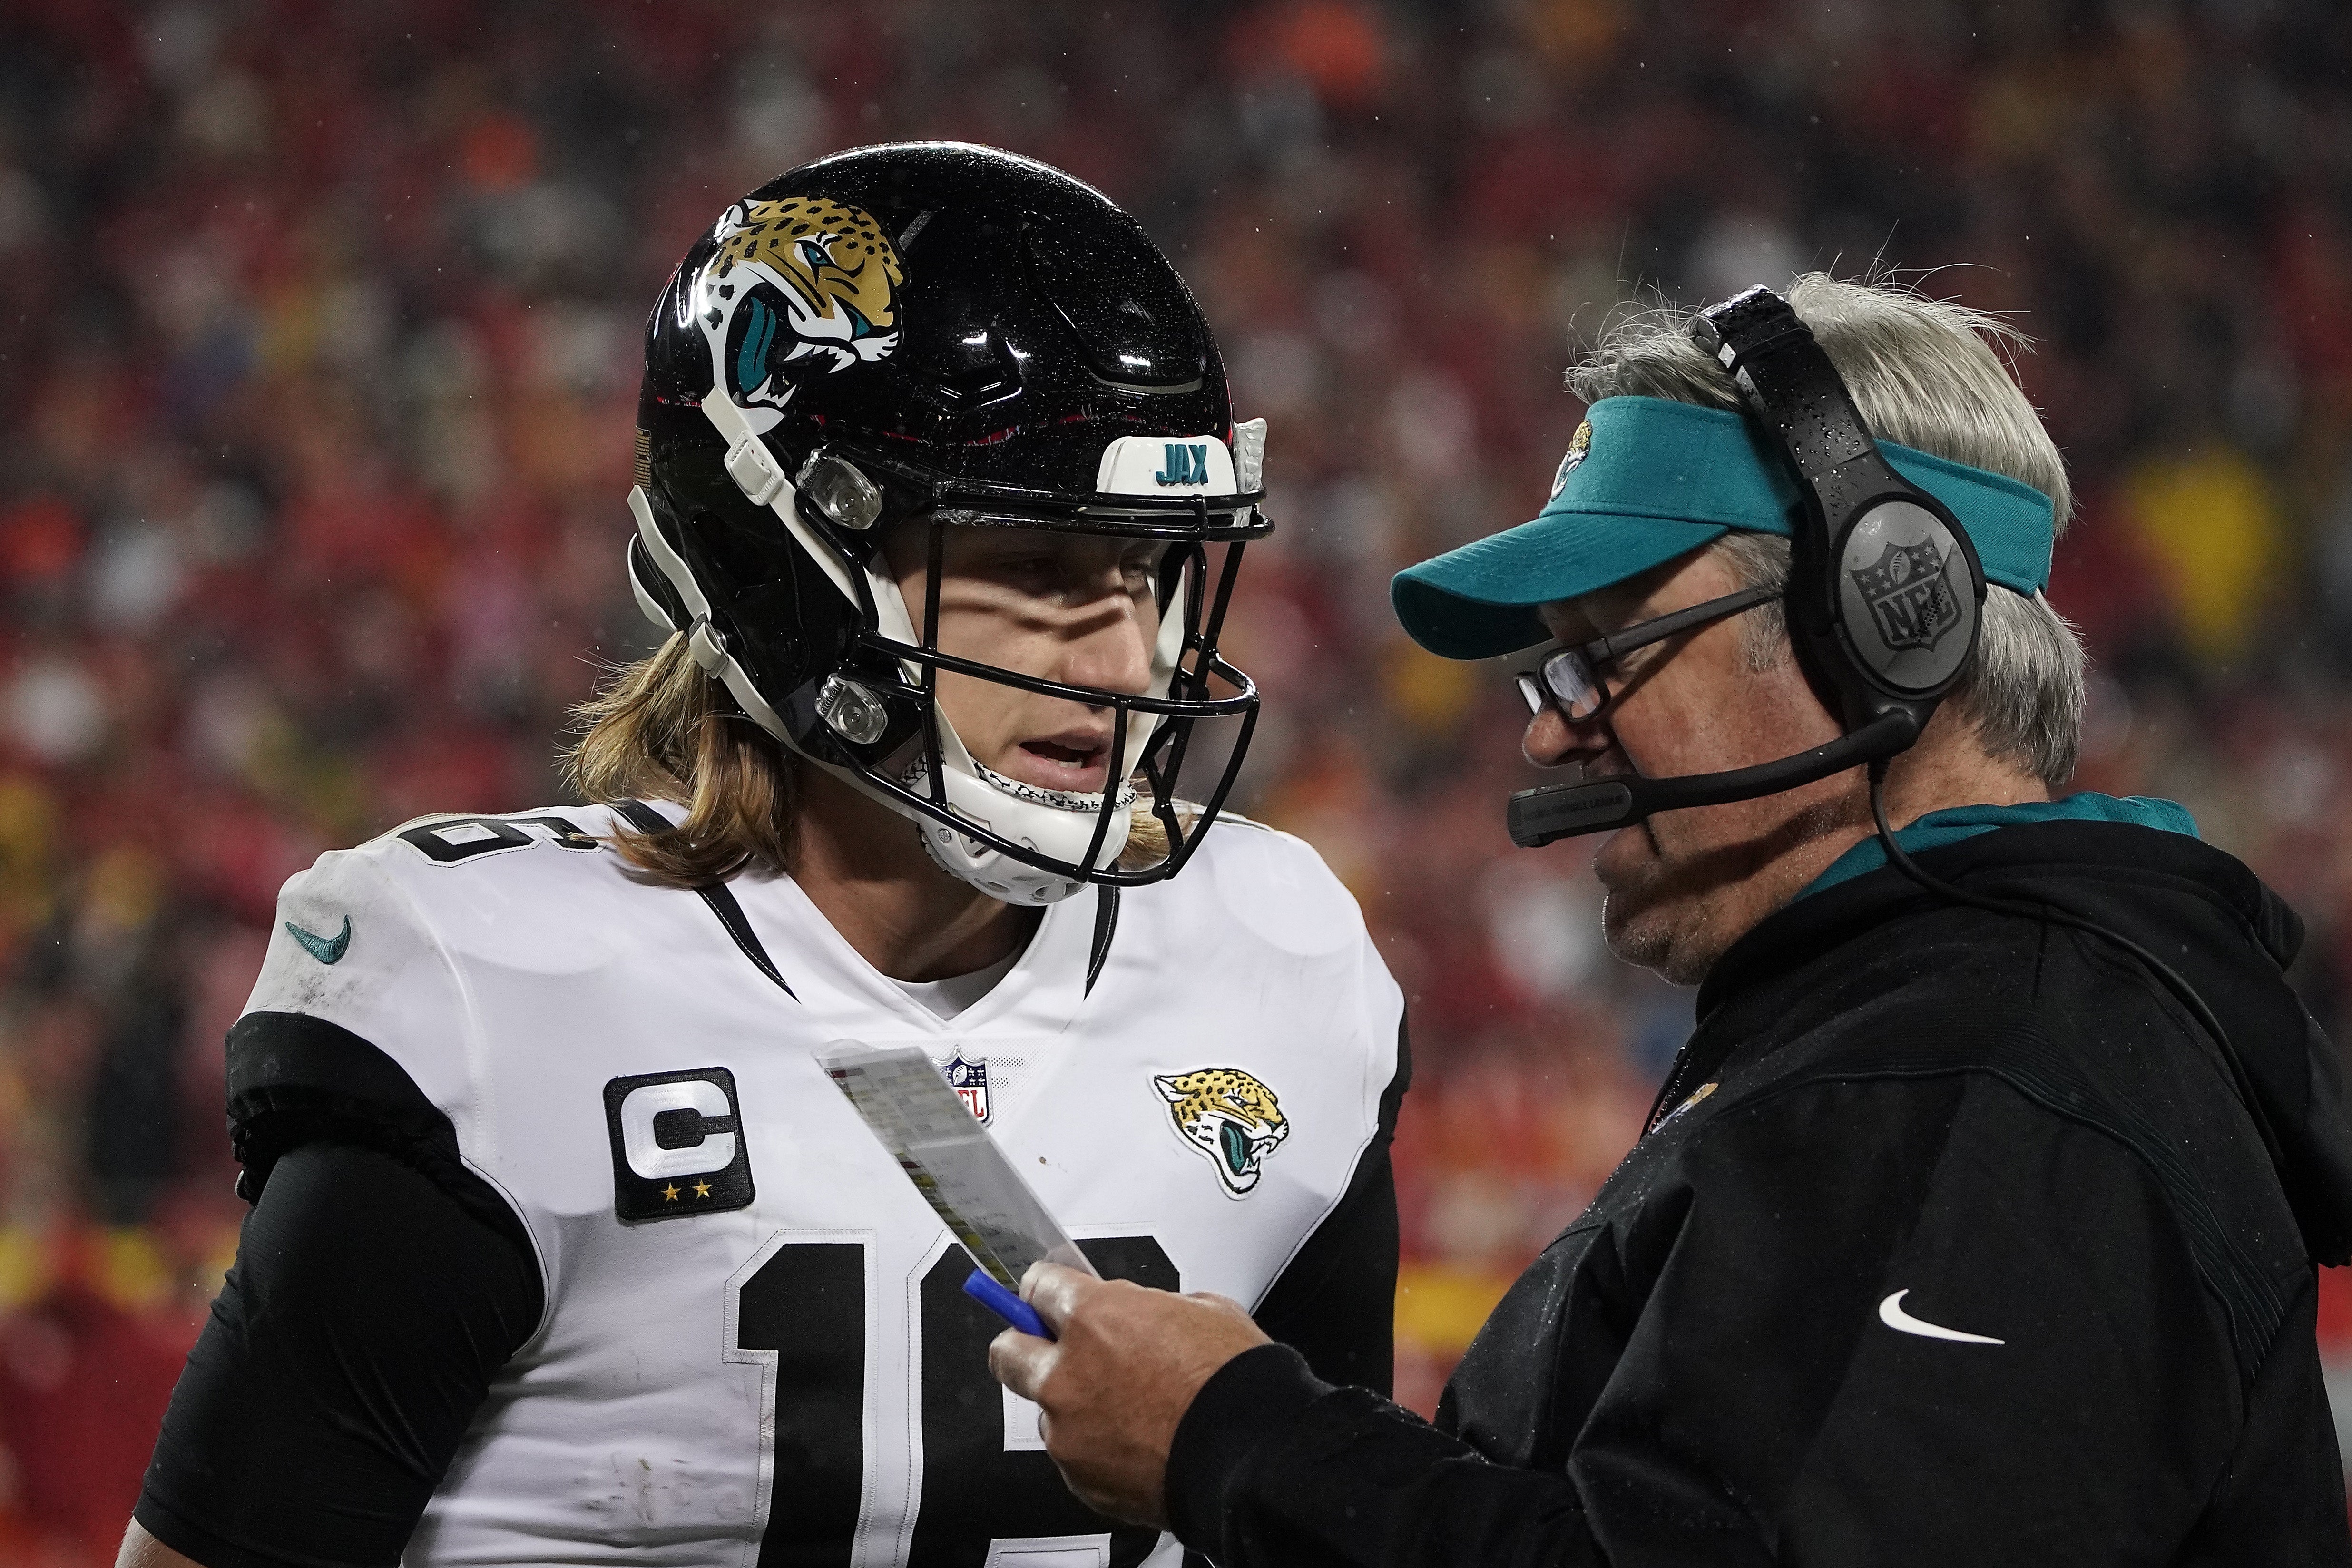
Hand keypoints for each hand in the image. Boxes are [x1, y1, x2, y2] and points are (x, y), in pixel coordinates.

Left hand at [988, 1262, 1270, 1526]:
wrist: (1252, 1453)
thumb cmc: (1233, 1382)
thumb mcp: (1199, 1310)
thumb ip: (1148, 1308)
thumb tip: (1137, 1313)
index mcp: (1093, 1319)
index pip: (1037, 1288)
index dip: (1047, 1291)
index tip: (1049, 1298)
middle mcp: (1066, 1374)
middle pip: (1007, 1350)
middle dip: (1025, 1346)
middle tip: (1053, 1349)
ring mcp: (1068, 1431)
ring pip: (1044, 1409)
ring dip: (1071, 1405)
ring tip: (1125, 1411)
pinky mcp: (1080, 1478)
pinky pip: (1073, 1455)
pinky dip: (1095, 1448)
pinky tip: (1136, 1444)